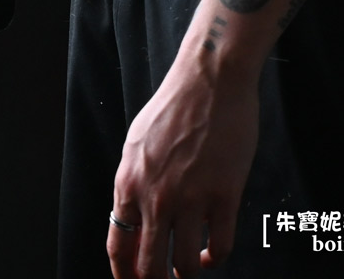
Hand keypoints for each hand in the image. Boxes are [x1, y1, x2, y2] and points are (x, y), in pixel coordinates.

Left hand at [108, 60, 259, 278]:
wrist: (209, 83)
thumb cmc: (172, 110)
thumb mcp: (136, 146)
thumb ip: (134, 184)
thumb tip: (132, 218)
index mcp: (129, 184)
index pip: (119, 245)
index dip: (125, 274)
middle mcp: (155, 198)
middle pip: (150, 265)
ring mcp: (191, 199)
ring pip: (185, 263)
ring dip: (186, 273)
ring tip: (188, 269)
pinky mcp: (224, 197)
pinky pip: (220, 246)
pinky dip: (214, 259)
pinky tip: (211, 255)